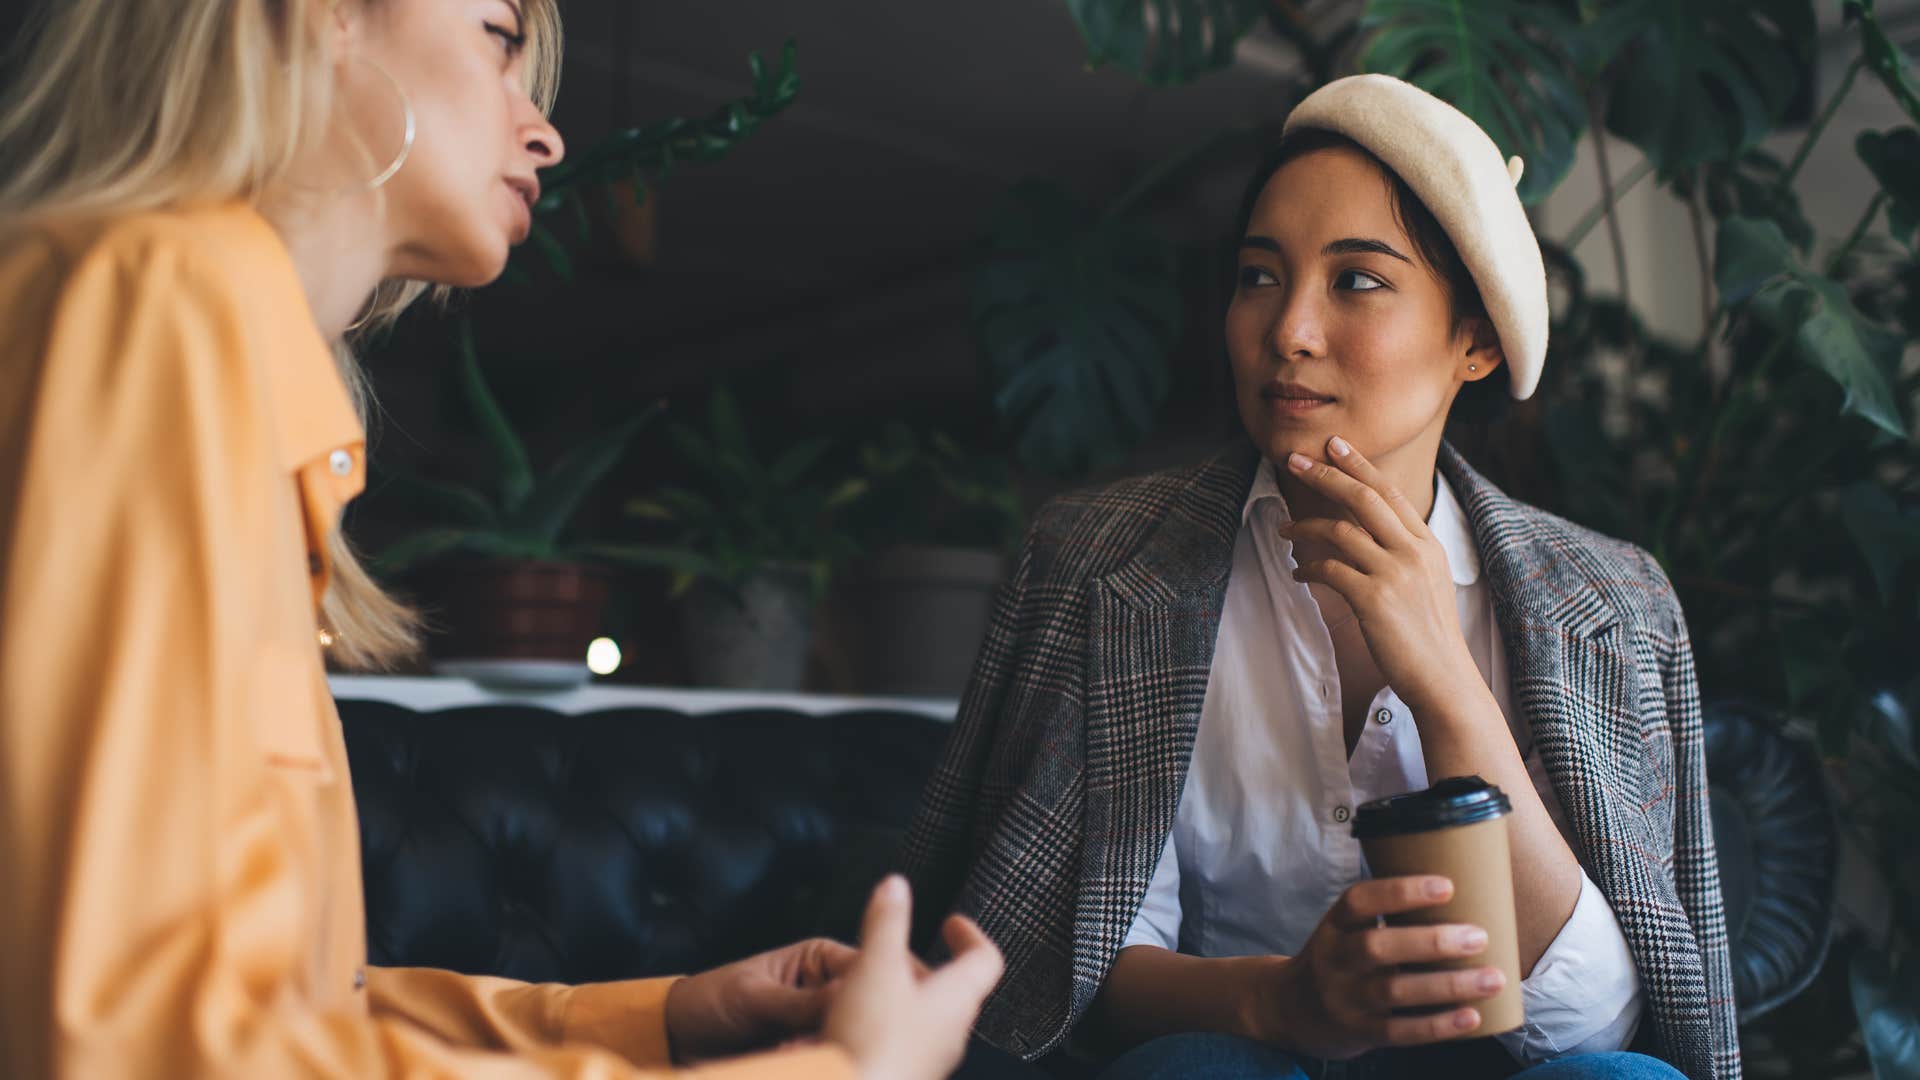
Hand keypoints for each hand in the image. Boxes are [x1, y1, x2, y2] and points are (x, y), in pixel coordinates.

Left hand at [665, 936, 856, 1062]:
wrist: (679, 1040)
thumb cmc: (711, 1001)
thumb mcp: (754, 997)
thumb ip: (800, 1001)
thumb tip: (849, 996)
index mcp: (821, 958)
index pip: (866, 967)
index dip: (875, 989)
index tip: (863, 1013)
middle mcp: (828, 990)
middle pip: (864, 1009)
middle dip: (847, 1028)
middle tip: (814, 1040)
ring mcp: (821, 1024)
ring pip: (848, 1039)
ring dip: (827, 1050)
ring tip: (790, 1051)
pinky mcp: (810, 1053)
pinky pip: (827, 1060)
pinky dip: (815, 1065)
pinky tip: (788, 1061)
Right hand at [824, 875, 1004, 1079]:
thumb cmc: (876, 1045)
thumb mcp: (877, 967)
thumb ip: (887, 923)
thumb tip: (897, 887)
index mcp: (957, 999)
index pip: (986, 959)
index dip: (972, 935)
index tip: (953, 923)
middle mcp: (952, 1032)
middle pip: (955, 990)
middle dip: (929, 965)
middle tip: (906, 952)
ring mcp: (930, 1058)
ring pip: (927, 1017)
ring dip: (905, 995)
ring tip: (873, 983)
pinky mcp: (906, 1074)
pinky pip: (904, 1042)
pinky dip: (886, 1023)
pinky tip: (854, 1023)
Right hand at [1251, 876, 1504, 1059]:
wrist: (1291, 1009)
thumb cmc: (1340, 960)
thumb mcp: (1346, 931)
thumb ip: (1387, 919)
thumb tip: (1465, 896)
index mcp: (1335, 925)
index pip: (1359, 901)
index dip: (1401, 892)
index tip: (1447, 885)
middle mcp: (1334, 959)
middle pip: (1378, 947)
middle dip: (1432, 942)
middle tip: (1479, 936)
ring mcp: (1344, 998)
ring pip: (1394, 991)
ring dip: (1448, 985)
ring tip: (1493, 978)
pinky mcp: (1358, 1031)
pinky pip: (1400, 1031)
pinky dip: (1438, 1025)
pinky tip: (1471, 1016)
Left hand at [1279, 436, 1476, 710]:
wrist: (1444, 679)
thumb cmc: (1429, 636)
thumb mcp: (1428, 583)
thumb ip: (1404, 554)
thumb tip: (1366, 534)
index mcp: (1427, 544)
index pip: (1389, 492)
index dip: (1360, 465)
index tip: (1334, 446)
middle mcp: (1413, 551)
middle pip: (1363, 497)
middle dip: (1325, 474)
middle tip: (1294, 460)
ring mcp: (1395, 574)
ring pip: (1340, 531)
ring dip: (1305, 527)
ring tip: (1284, 530)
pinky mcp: (1374, 599)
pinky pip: (1329, 570)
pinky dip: (1307, 569)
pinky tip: (1298, 575)